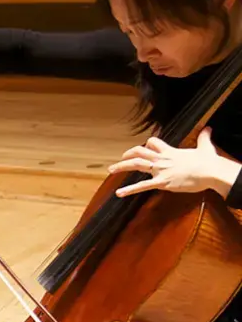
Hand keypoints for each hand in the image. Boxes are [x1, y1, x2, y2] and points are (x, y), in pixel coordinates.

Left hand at [111, 128, 241, 197]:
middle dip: (128, 154)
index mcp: (170, 151)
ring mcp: (161, 170)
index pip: (153, 143)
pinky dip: (130, 189)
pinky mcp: (162, 182)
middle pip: (139, 152)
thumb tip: (208, 129)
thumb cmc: (209, 162)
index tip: (142, 148)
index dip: (146, 145)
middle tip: (121, 159)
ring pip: (136, 164)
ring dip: (121, 167)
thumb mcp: (205, 147)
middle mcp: (162, 159)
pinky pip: (142, 185)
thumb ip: (204, 138)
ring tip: (110, 170)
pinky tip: (119, 193)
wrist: (211, 171)